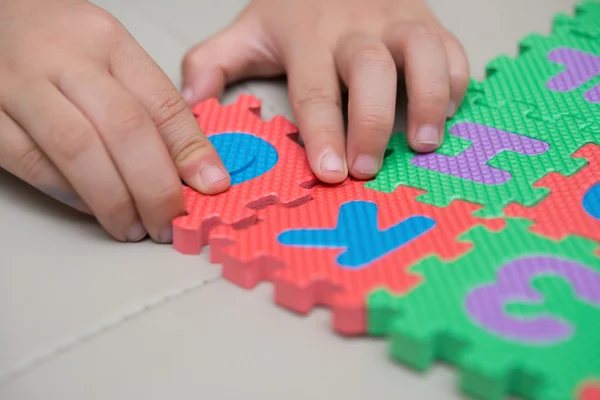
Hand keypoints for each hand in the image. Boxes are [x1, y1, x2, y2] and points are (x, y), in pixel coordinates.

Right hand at [0, 0, 230, 242]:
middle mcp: (63, 60)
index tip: (211, 186)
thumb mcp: (112, 54)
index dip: (191, 152)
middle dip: (155, 187)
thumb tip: (192, 166)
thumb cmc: (57, 42)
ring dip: (114, 201)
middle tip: (169, 221)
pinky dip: (70, 195)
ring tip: (134, 227)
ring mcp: (17, 86)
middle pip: (124, 129)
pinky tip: (93, 209)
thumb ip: (149, 103)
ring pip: (76, 151)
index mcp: (107, 42)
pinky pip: (32, 164)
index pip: (161, 102)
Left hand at [182, 0, 469, 182]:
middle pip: (370, 71)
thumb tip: (194, 105)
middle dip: (372, 123)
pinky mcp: (429, 22)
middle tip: (368, 168)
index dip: (323, 133)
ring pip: (422, 53)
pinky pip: (452, 49)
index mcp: (309, 35)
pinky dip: (456, 82)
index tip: (330, 173)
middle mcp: (357, 27)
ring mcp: (397, 21)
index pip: (315, 89)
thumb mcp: (249, 31)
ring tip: (424, 144)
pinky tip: (445, 114)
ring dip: (428, 100)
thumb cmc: (295, 10)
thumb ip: (214, 63)